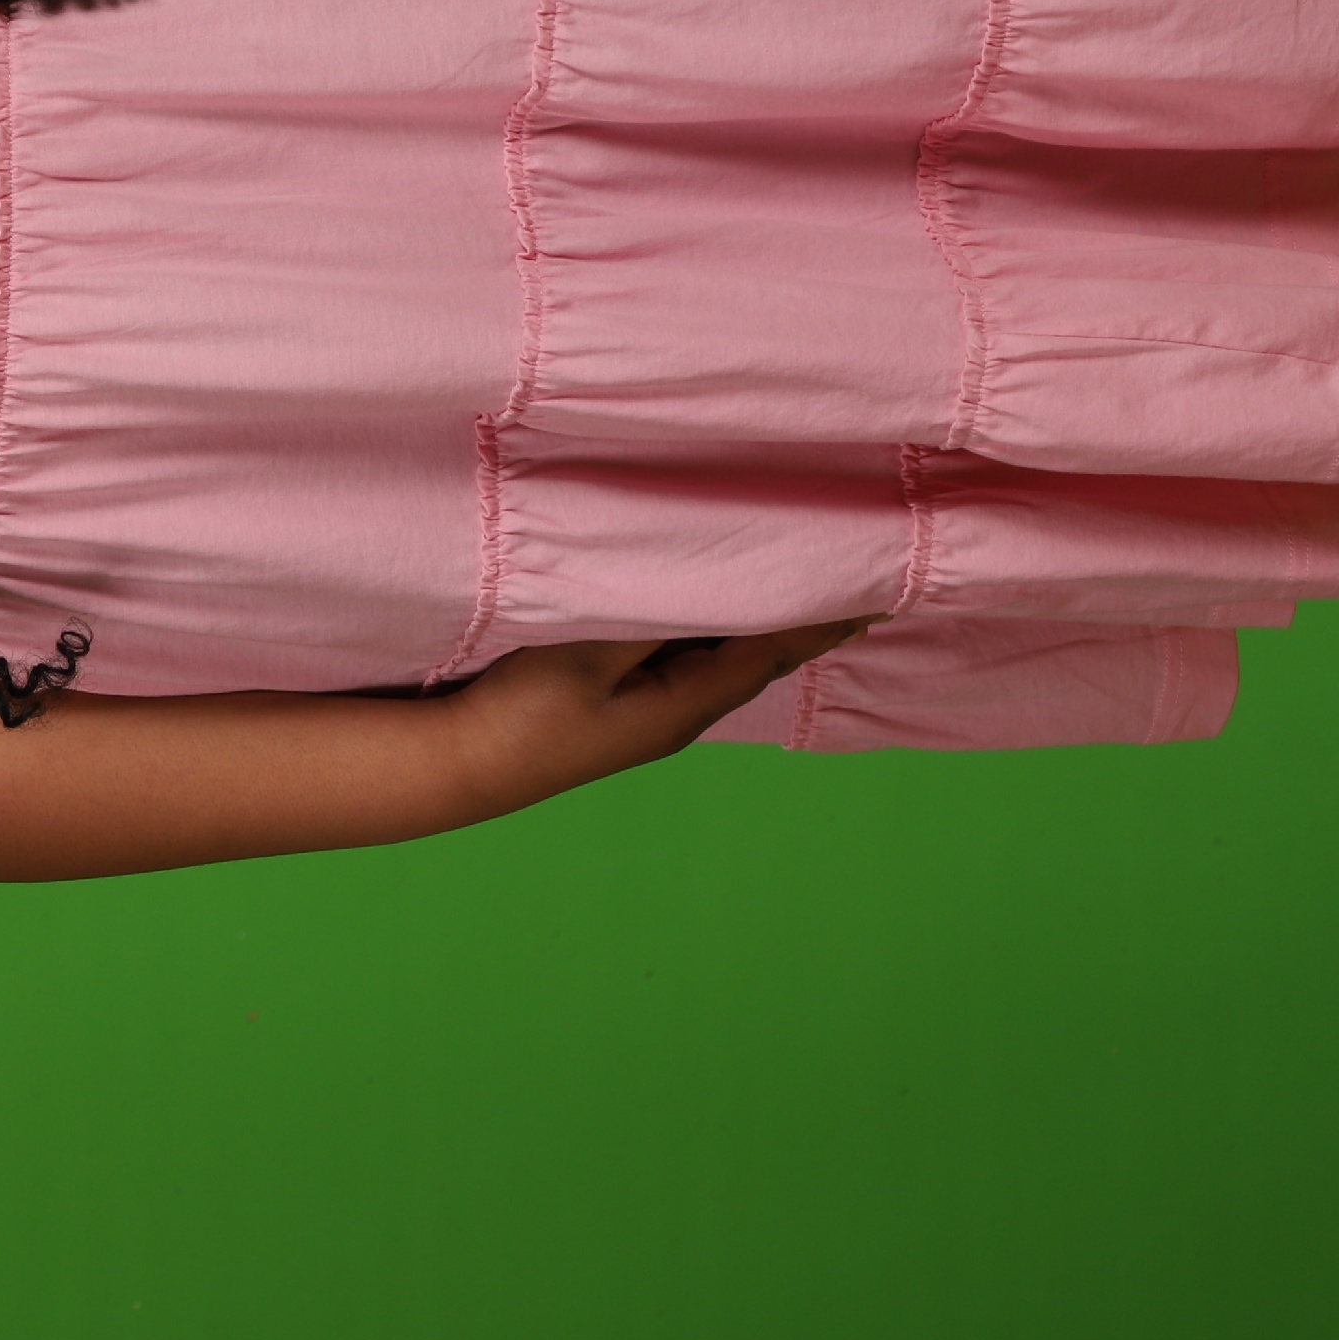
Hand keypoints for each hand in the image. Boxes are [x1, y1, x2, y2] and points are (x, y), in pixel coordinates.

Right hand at [446, 620, 877, 812]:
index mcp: (687, 702)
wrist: (465, 765)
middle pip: (759, 653)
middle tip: (857, 575)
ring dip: (763, 618)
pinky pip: (690, 653)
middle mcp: (682, 710)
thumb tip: (712, 578)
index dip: (823, 617)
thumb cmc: (526, 713)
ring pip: (725, 653)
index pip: (771, 649)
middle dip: (806, 617)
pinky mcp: (624, 700)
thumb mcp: (589, 654)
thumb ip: (651, 614)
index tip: (873, 584)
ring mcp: (652, 709)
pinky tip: (717, 607)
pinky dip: (718, 623)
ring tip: (803, 582)